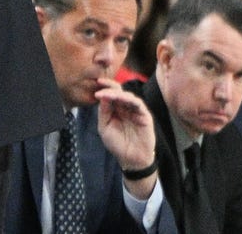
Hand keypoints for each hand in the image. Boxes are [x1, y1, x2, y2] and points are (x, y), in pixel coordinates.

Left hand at [95, 81, 157, 198]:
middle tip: (100, 84)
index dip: (105, 87)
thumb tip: (101, 95)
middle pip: (119, 92)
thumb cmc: (117, 145)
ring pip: (128, 96)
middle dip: (110, 87)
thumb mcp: (105, 128)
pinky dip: (129, 99)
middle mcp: (126, 108)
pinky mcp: (144, 115)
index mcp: (116, 110)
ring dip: (117, 93)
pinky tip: (121, 98)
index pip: (110, 94)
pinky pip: (138, 104)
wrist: (131, 159)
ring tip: (107, 94)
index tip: (96, 82)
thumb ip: (103, 112)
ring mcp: (136, 110)